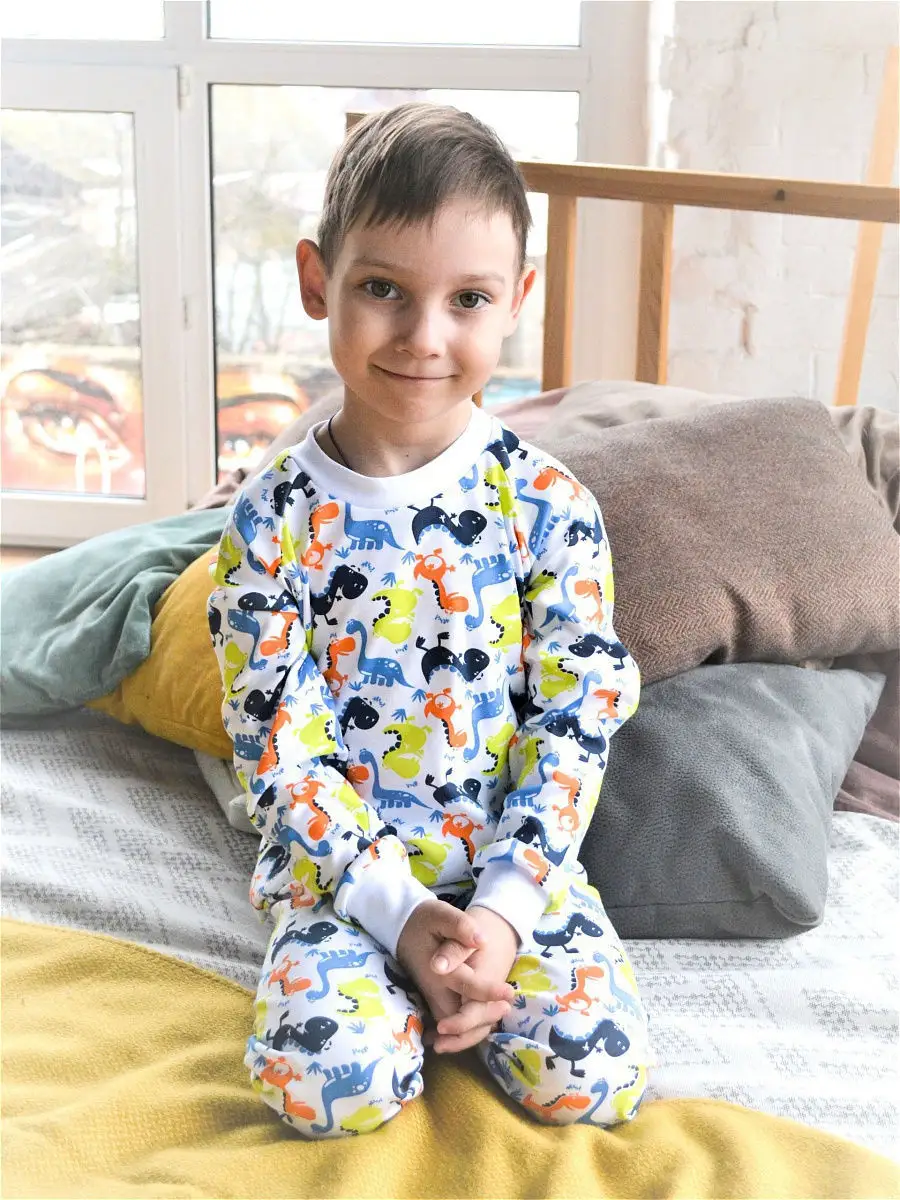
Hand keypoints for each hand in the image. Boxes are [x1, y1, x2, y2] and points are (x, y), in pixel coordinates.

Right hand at [395, 900, 512, 1033]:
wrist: (403, 929)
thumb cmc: (424, 921)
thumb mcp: (440, 914)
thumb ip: (460, 926)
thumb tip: (481, 940)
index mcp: (438, 970)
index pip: (465, 985)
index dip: (487, 992)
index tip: (508, 992)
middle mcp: (435, 989)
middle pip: (459, 1017)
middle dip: (483, 1017)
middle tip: (507, 1006)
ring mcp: (433, 997)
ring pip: (454, 1026)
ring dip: (477, 1025)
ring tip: (503, 1010)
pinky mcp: (435, 999)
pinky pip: (452, 1021)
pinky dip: (470, 1025)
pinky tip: (489, 1015)